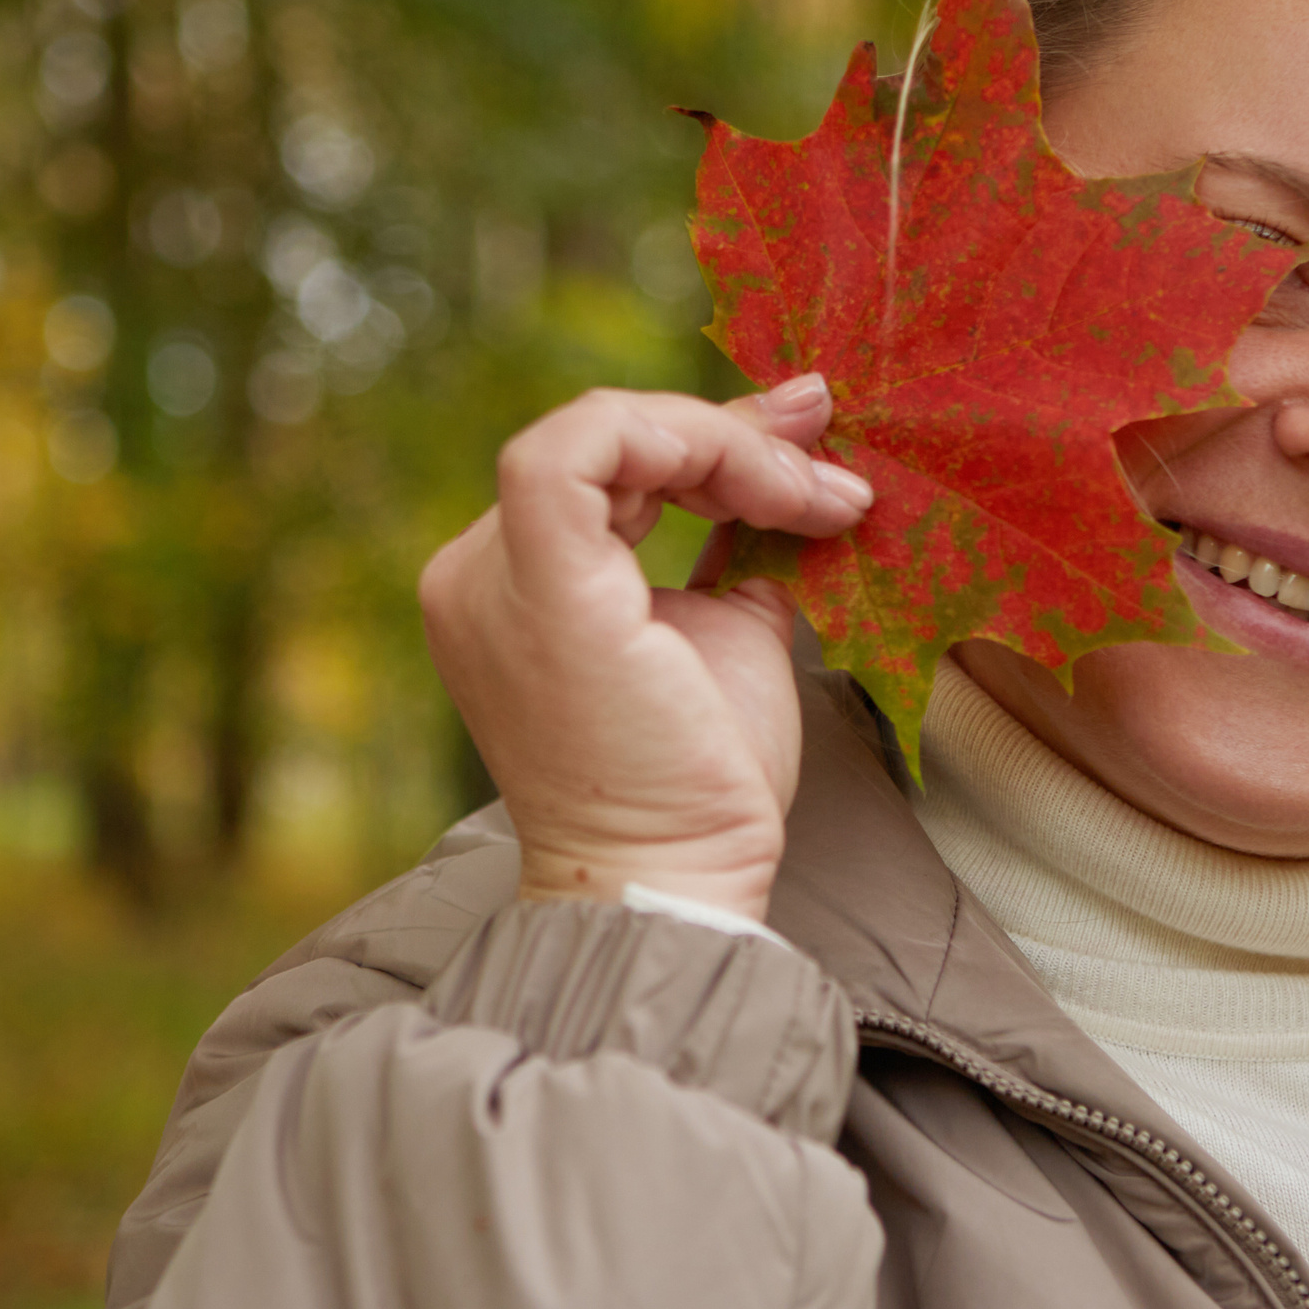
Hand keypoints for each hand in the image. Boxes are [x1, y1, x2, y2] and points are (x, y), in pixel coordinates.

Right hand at [417, 374, 866, 921]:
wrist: (680, 879)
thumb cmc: (703, 781)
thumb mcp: (731, 629)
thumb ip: (740, 545)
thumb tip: (797, 459)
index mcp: (515, 585)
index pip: (609, 468)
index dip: (715, 445)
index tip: (813, 459)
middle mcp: (478, 573)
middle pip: (609, 443)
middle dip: (736, 438)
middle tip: (831, 468)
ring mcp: (492, 575)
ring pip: (602, 430)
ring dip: (730, 446)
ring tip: (816, 495)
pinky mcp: (537, 582)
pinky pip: (582, 447)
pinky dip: (685, 440)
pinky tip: (765, 486)